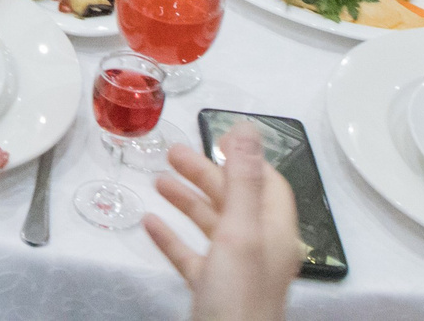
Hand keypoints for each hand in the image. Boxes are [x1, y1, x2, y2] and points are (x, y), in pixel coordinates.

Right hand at [143, 131, 301, 320]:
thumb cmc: (237, 295)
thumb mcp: (239, 231)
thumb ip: (242, 179)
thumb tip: (247, 128)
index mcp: (273, 231)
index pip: (267, 183)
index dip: (243, 159)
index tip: (214, 138)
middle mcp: (258, 248)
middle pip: (234, 200)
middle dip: (204, 174)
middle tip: (171, 154)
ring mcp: (235, 271)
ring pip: (211, 225)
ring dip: (186, 200)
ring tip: (157, 181)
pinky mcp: (212, 290)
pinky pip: (192, 255)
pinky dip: (172, 237)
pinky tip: (150, 224)